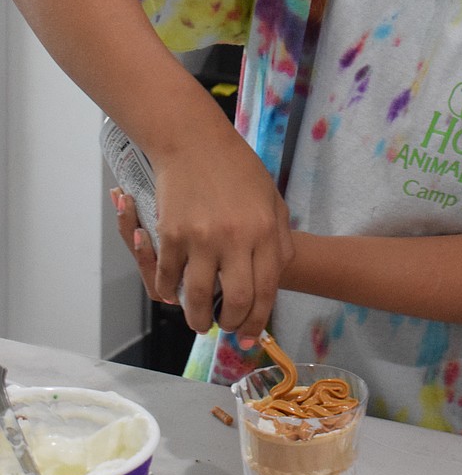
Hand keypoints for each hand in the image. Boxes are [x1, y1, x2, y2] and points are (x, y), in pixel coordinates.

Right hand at [114, 127, 293, 340]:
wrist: (193, 141)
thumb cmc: (237, 167)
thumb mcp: (271, 197)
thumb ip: (280, 236)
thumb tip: (281, 271)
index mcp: (264, 231)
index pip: (266, 290)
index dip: (259, 318)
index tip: (252, 334)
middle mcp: (235, 239)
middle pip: (236, 301)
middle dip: (232, 324)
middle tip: (226, 327)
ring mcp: (201, 238)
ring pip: (198, 298)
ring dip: (198, 319)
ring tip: (200, 322)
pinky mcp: (171, 235)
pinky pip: (168, 278)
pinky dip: (170, 293)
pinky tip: (176, 295)